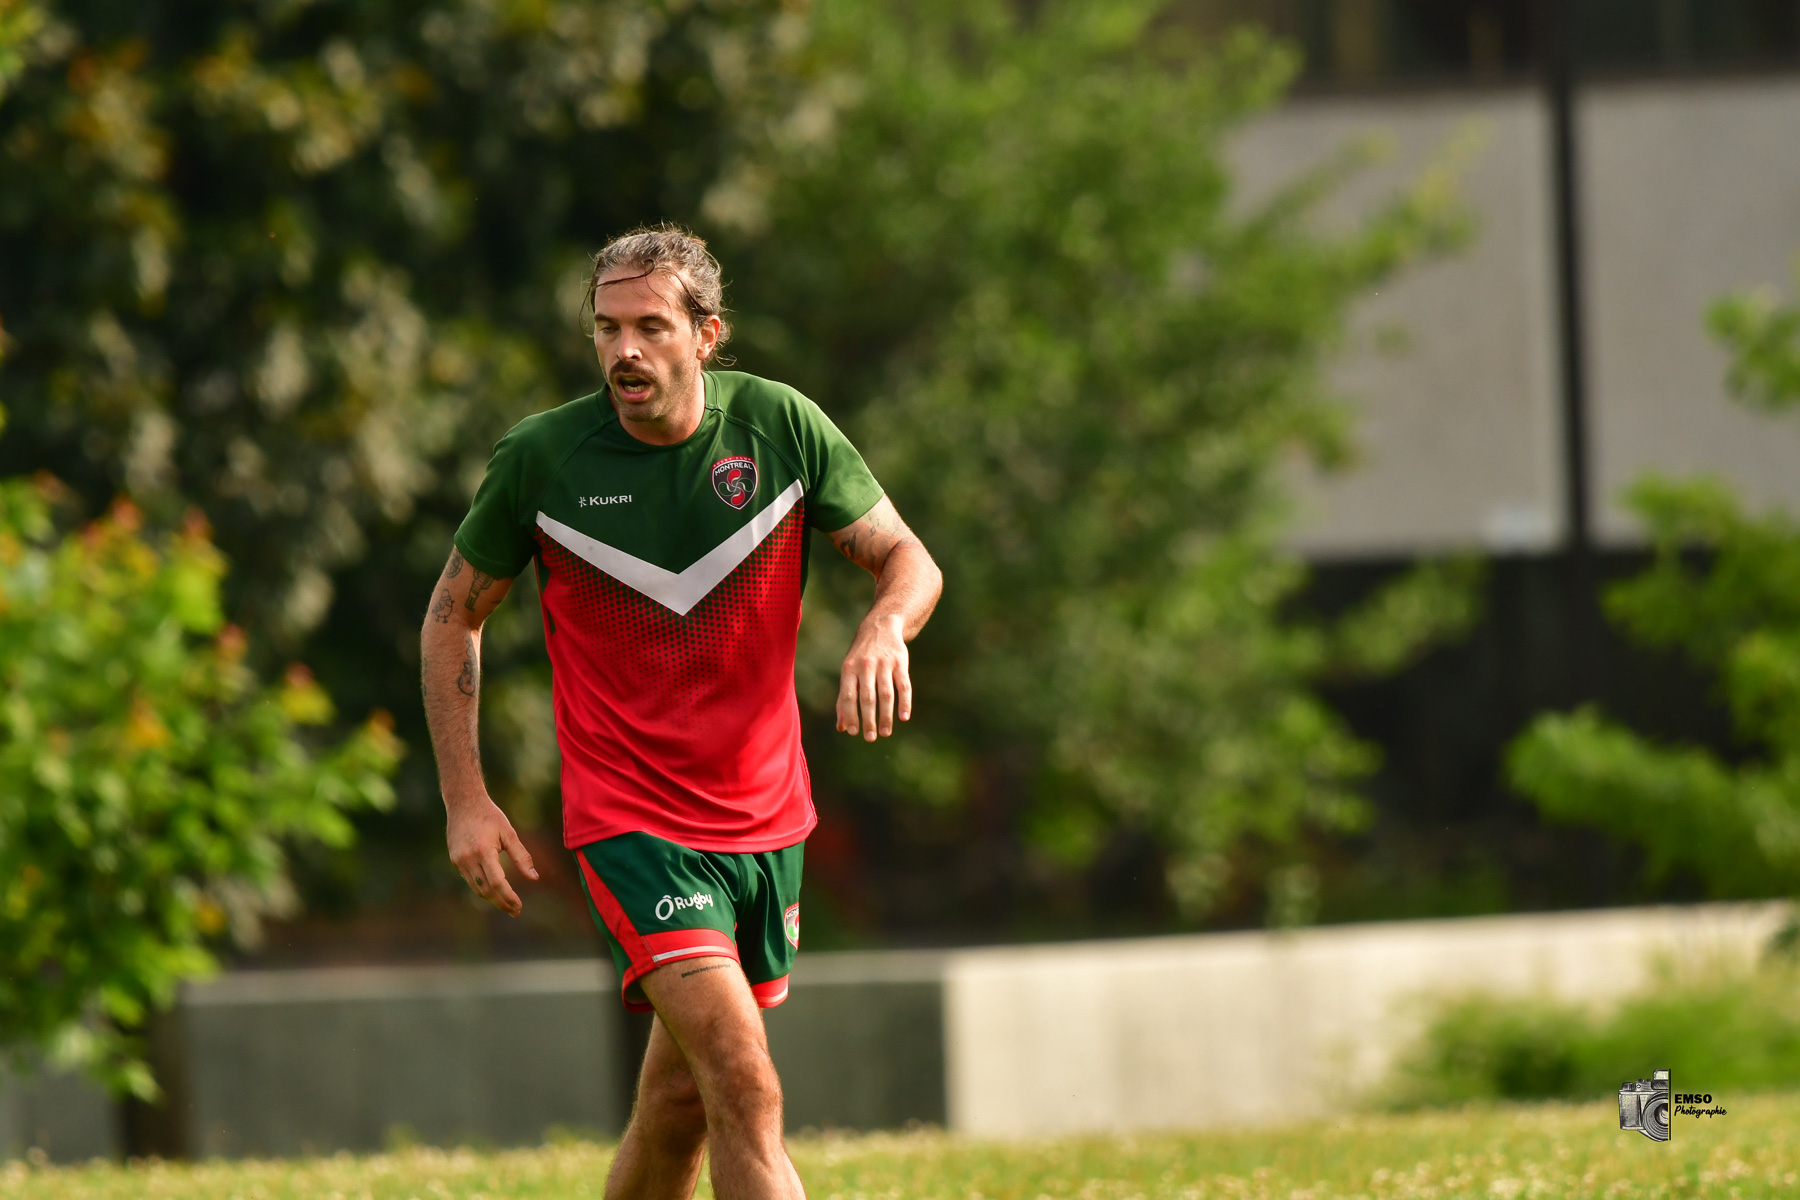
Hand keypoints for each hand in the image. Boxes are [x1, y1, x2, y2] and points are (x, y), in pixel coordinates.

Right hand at [446, 795, 538, 915]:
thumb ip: (522, 856)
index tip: (519, 906)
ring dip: (492, 899)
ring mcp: (459, 861)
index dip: (508, 897)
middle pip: (486, 890)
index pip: (497, 883)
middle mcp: (468, 858)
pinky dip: (483, 888)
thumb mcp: (509, 833)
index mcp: (483, 851)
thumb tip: (534, 878)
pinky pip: (471, 880)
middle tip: (516, 911)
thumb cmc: (490, 816)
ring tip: (508, 904)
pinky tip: (495, 890)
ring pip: (476, 888)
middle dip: (501, 903)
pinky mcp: (455, 860)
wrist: (463, 803)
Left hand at [837, 614, 910, 740]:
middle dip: (868, 720)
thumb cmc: (860, 656)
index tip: (854, 732)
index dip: (851, 715)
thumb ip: (844, 698)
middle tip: (870, 738)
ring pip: (886, 694)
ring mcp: (884, 663)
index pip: (848, 696)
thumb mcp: (848, 672)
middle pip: (867, 697)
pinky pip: (903, 685)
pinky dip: (904, 702)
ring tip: (886, 732)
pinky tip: (904, 717)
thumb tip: (841, 727)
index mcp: (849, 669)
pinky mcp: (901, 662)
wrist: (881, 626)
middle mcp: (866, 665)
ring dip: (886, 715)